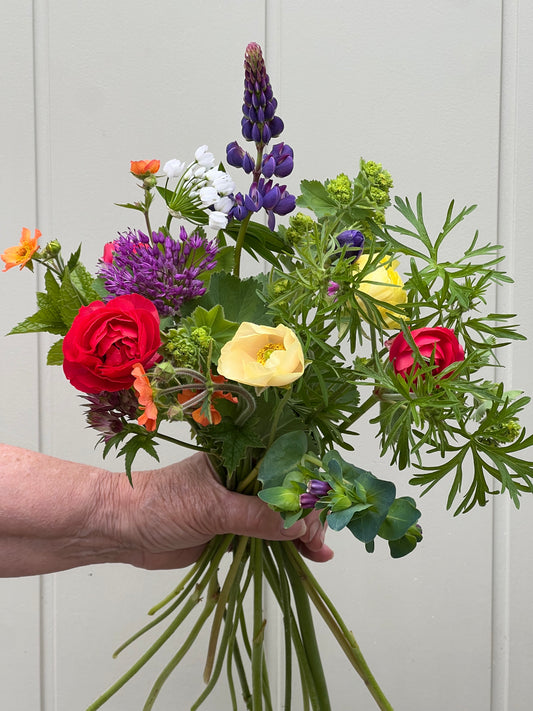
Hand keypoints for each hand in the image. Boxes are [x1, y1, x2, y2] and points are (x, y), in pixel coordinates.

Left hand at [111, 453, 333, 569]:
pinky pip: (266, 538)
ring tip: (319, 553)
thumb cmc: (160, 504)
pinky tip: (306, 557)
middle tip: (317, 540)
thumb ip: (256, 516)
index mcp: (239, 458)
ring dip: (301, 534)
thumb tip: (299, 526)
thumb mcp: (211, 508)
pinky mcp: (232, 531)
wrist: (122, 530)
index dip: (306, 488)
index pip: (285, 467)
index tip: (317, 513)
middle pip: (288, 495)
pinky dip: (285, 547)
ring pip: (280, 518)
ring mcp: (239, 506)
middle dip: (306, 516)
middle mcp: (243, 479)